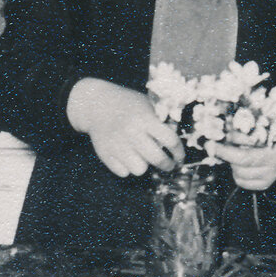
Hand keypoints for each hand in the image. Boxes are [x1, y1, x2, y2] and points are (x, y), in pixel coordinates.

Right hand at [66, 78, 182, 177]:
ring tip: (142, 157)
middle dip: (167, 165)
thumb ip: (161, 121)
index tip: (179, 157)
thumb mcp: (146, 104)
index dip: (179, 152)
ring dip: (144, 165)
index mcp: (145, 118)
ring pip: (140, 169)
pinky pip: (123, 172)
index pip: (170, 140)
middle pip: (157, 158)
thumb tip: (176, 142)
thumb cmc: (127, 104)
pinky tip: (127, 157)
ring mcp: (116, 144)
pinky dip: (127, 167)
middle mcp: (131, 132)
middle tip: (168, 165)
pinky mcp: (104, 153)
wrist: (96, 103)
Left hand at [210, 120, 275, 191]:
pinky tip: (239, 166)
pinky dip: (236, 173)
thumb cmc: (267, 135)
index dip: (233, 137)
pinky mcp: (265, 184)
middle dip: (223, 152)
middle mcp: (275, 160)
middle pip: (243, 158)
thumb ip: (243, 127)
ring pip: (239, 171)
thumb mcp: (260, 126)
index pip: (251, 140)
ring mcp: (271, 174)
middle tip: (210, 146)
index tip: (218, 134)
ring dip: (230, 162)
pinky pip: (241, 181)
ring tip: (232, 154)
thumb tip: (219, 128)